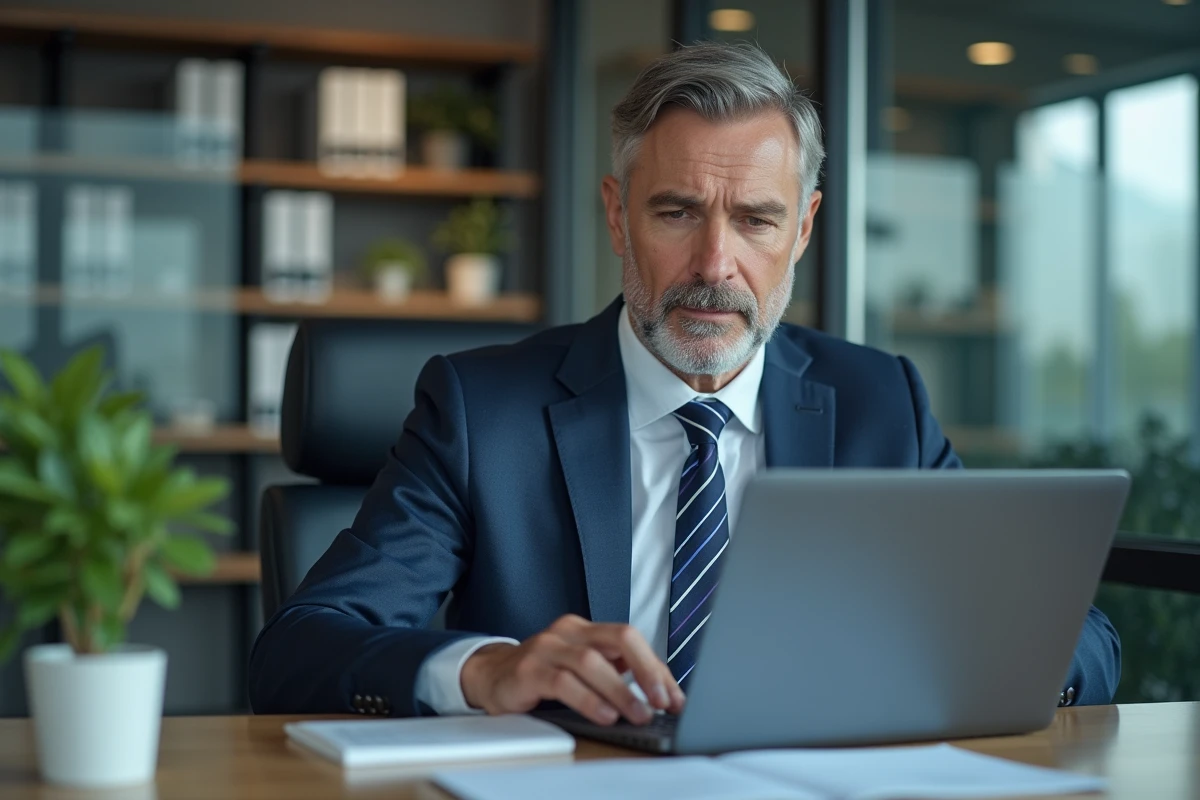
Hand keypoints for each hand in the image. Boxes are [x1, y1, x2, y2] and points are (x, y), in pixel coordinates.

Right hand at [460, 614, 685, 725]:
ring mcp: (546, 647)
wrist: (490, 676)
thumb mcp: (582, 669)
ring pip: (592, 662)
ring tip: (639, 715)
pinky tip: (604, 716)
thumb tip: (661, 693)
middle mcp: (568, 631)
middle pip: (620, 638)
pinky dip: (588, 700)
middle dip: (647, 670)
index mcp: (586, 629)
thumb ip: (616, 673)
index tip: (674, 698)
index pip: (631, 639)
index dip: (656, 668)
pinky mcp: (528, 670)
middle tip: (663, 701)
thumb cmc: (543, 674)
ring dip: (621, 691)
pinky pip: (563, 682)